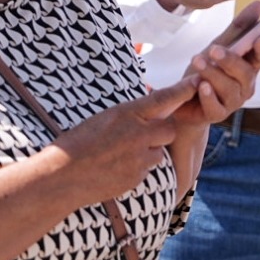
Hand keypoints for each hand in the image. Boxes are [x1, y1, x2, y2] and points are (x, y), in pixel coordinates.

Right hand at [49, 81, 194, 204]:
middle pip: (169, 130)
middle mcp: (138, 134)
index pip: (163, 99)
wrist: (62, 177)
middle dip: (161, 133)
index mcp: (127, 114)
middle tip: (141, 136)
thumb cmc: (76, 144)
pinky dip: (137, 169)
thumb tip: (146, 114)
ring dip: (147, 152)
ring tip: (121, 155)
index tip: (197, 82)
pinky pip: (147, 170)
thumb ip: (128, 116)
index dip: (183, 90)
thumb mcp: (103, 119)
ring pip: (158, 152)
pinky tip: (116, 169)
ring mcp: (139, 158)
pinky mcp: (136, 177)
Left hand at [170, 4, 259, 126]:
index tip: (259, 38)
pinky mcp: (217, 114)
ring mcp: (233, 101)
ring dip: (213, 74)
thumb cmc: (207, 71)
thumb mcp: (220, 45)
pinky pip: (216, 107)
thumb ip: (240, 27)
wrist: (183, 100)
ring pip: (229, 88)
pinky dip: (208, 96)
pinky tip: (201, 86)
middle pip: (246, 72)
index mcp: (250, 65)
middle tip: (213, 50)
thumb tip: (259, 3)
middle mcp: (246, 84)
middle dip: (231, 61)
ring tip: (197, 62)